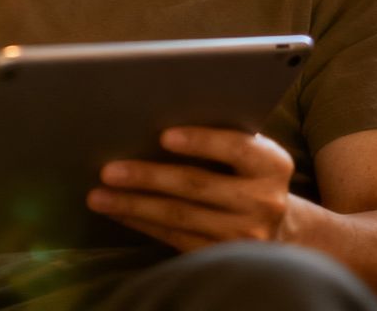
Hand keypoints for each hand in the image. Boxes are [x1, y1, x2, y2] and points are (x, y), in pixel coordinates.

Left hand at [86, 127, 293, 251]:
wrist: (278, 225)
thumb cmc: (245, 172)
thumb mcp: (247, 151)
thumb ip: (217, 136)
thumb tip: (150, 122)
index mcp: (272, 164)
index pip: (236, 148)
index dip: (201, 141)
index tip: (164, 136)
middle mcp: (264, 202)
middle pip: (197, 185)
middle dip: (148, 177)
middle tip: (108, 170)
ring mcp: (244, 235)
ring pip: (179, 216)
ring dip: (133, 205)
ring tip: (98, 195)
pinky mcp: (222, 255)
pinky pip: (174, 238)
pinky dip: (141, 223)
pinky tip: (117, 211)